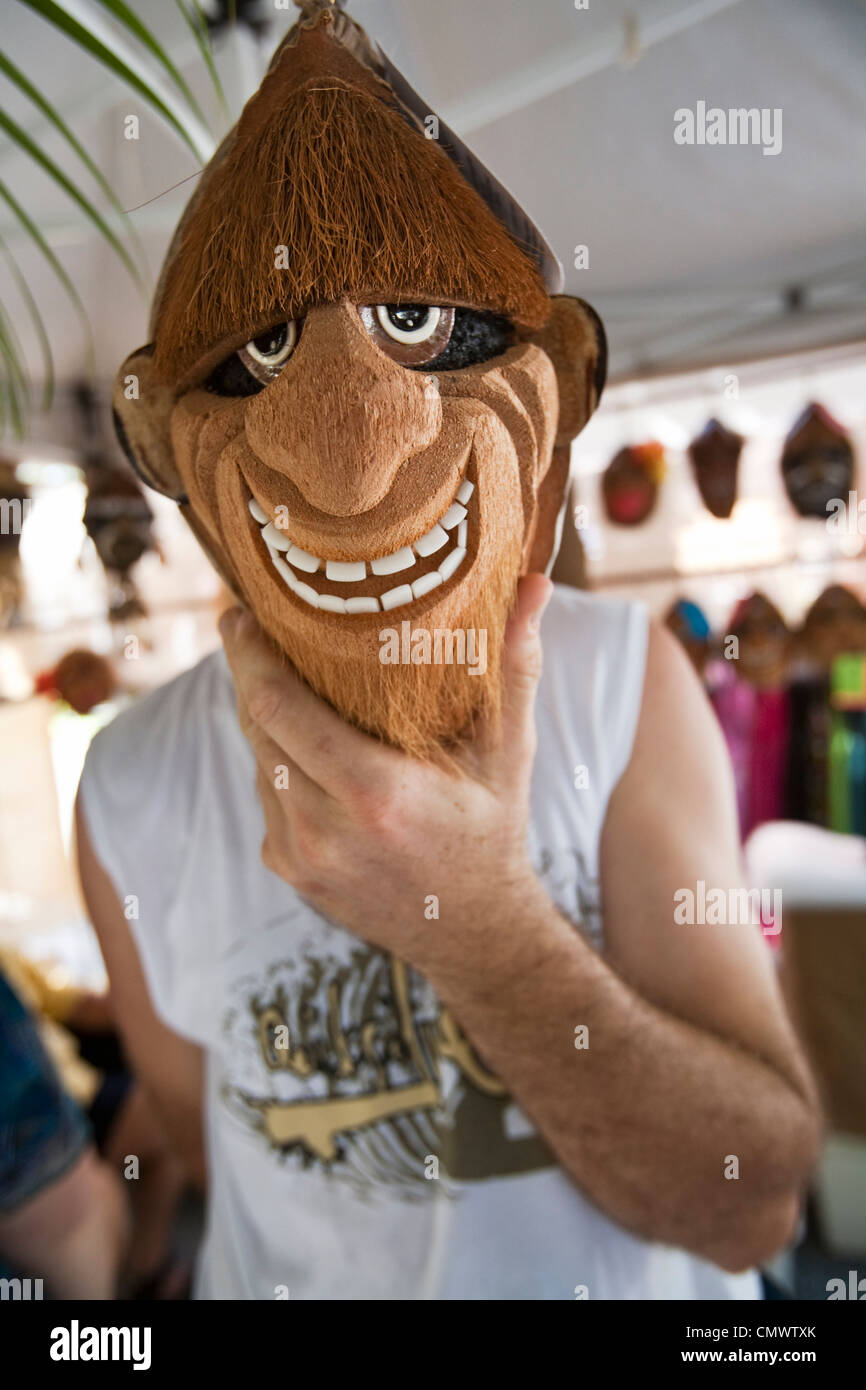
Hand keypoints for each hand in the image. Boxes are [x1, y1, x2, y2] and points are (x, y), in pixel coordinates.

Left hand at [220, 575, 552, 973]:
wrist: (476, 934)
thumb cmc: (494, 830)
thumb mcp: (510, 751)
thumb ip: (515, 667)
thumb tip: (535, 584)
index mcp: (375, 793)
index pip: (277, 708)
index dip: (249, 655)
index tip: (240, 613)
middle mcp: (325, 830)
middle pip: (255, 728)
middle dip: (246, 674)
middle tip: (250, 628)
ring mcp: (300, 856)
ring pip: (257, 761)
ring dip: (263, 719)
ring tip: (282, 679)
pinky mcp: (289, 871)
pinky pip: (266, 796)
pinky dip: (278, 763)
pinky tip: (307, 746)